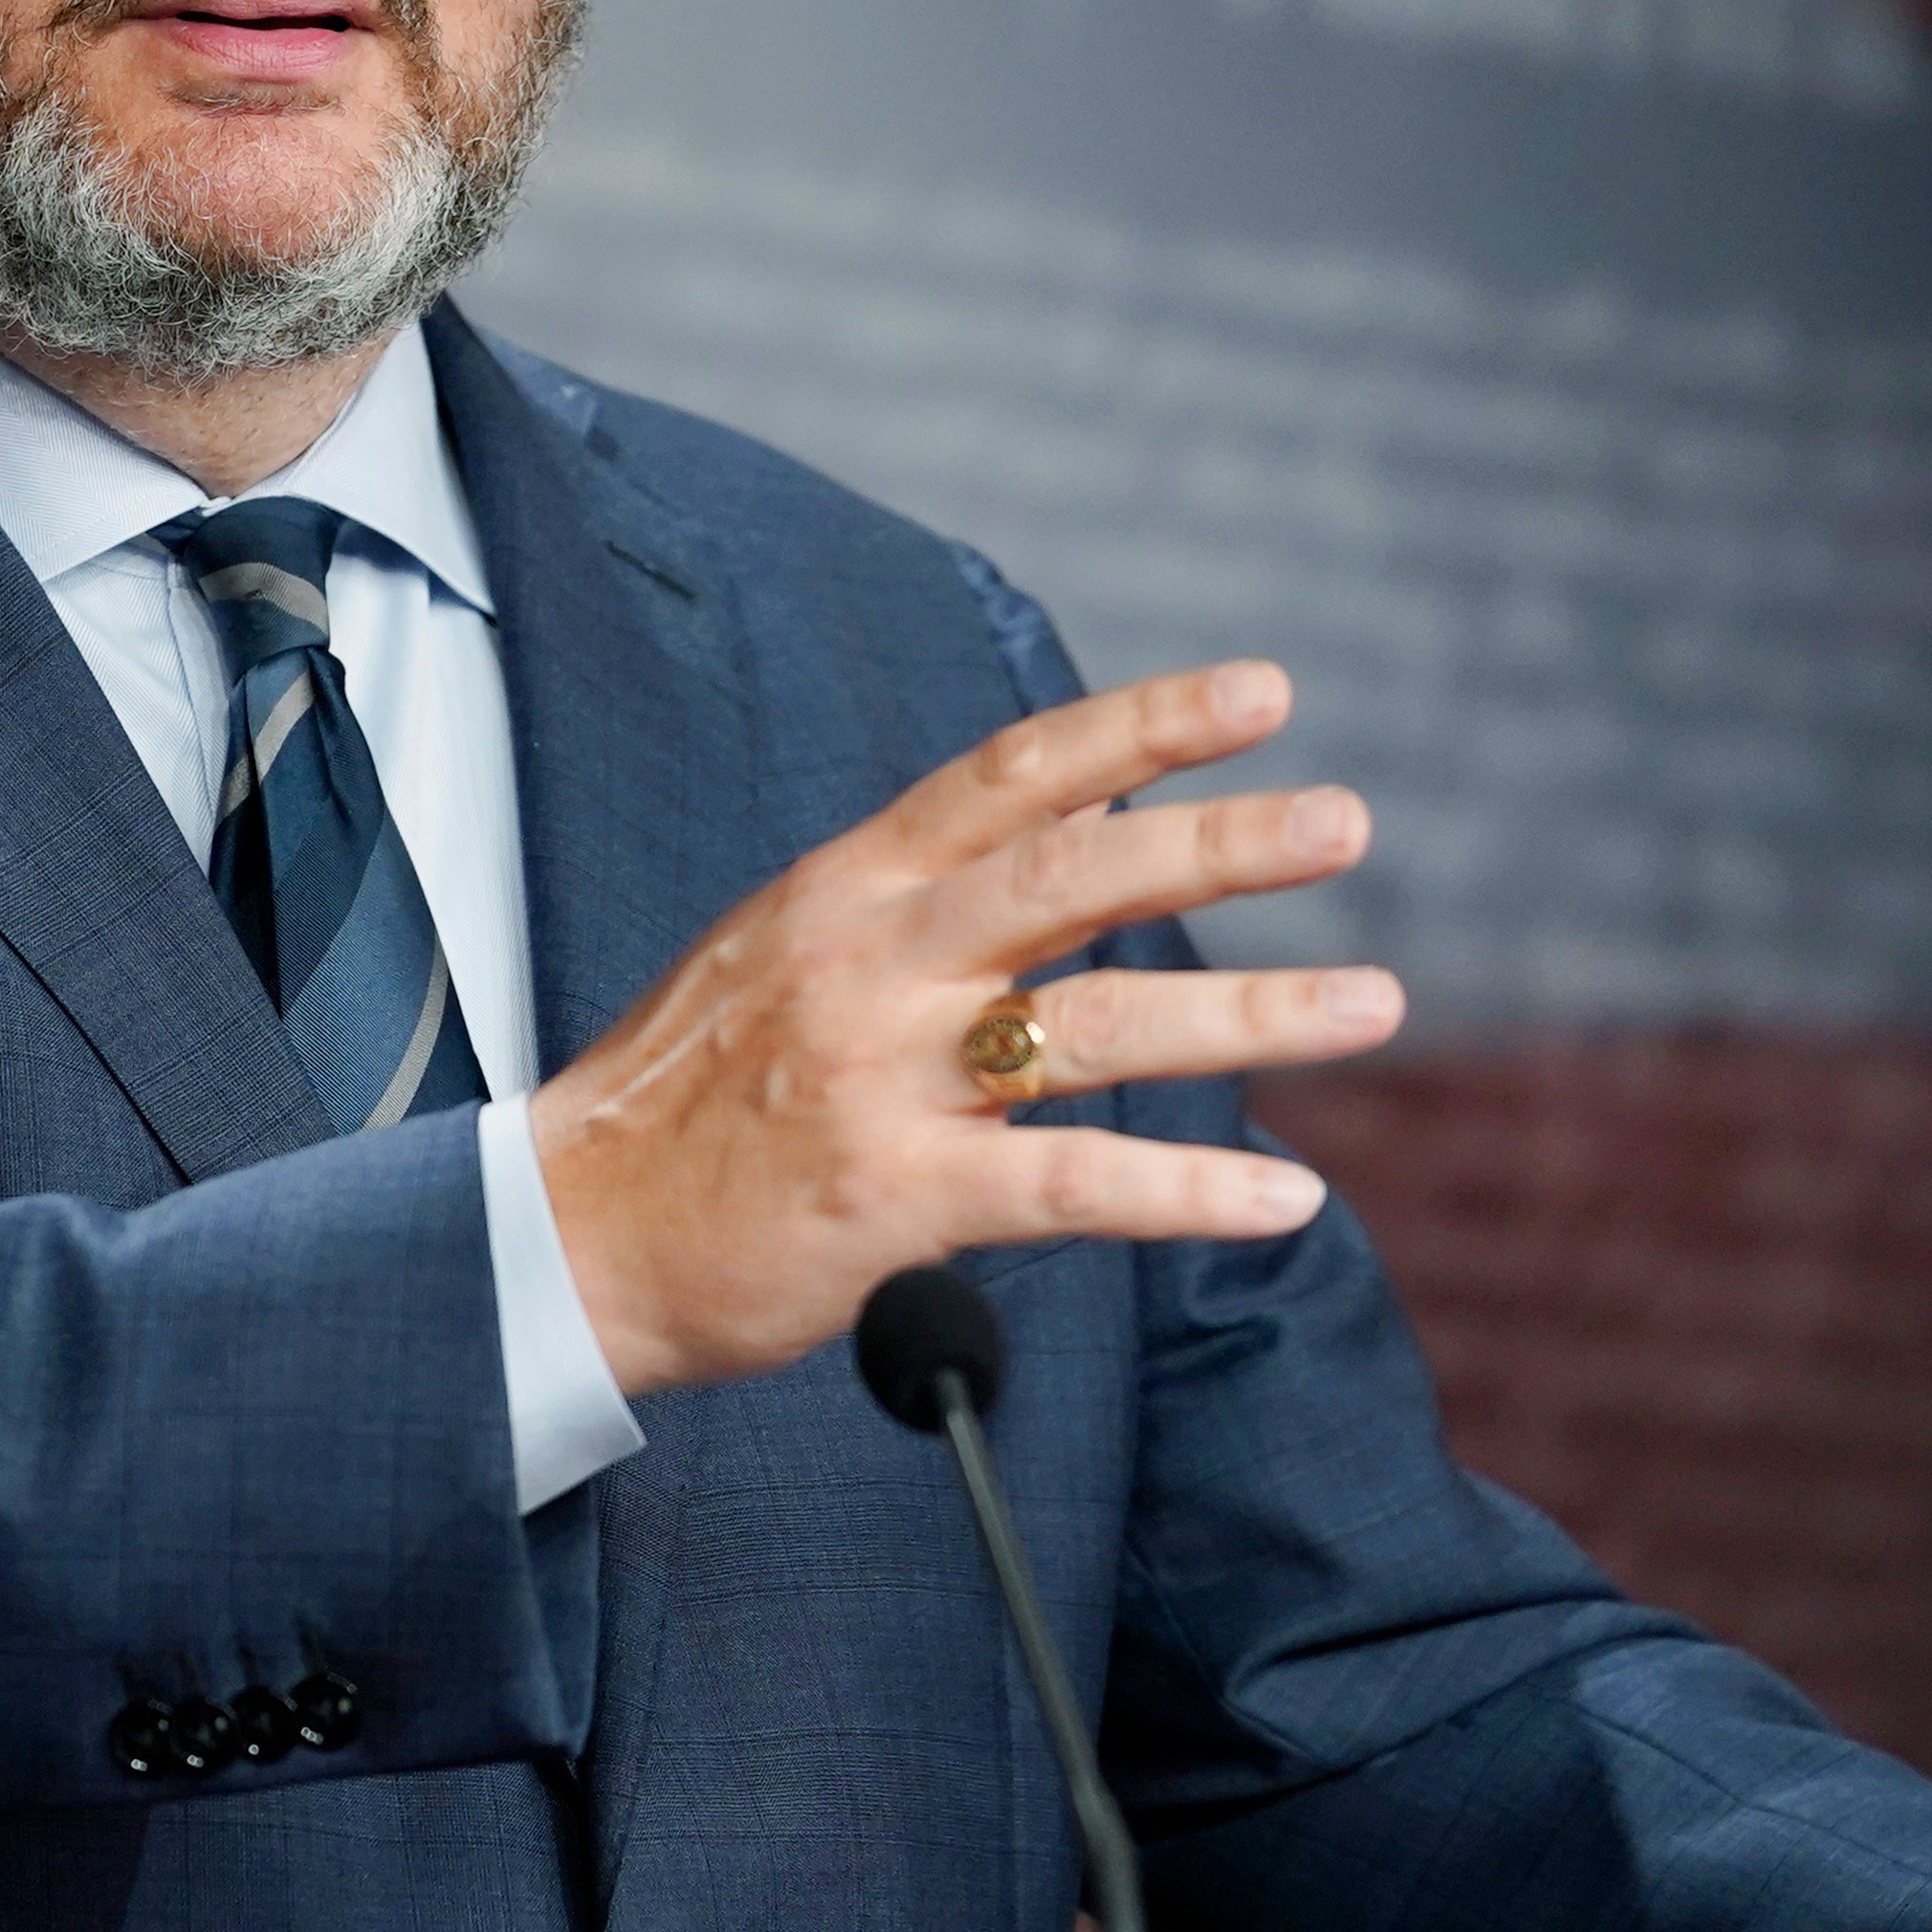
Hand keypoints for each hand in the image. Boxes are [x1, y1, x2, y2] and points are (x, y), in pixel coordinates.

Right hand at [529, 659, 1401, 1396]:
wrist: (561, 1238)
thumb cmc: (684, 1101)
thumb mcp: (782, 949)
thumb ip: (916, 896)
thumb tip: (1066, 824)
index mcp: (848, 888)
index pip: (1011, 775)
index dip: (1142, 726)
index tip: (1261, 694)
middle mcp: (870, 962)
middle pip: (1072, 876)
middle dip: (1220, 843)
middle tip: (1344, 822)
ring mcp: (882, 1079)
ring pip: (1096, 1025)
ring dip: (1249, 1011)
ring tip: (1370, 1001)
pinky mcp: (893, 1198)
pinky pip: (1070, 1186)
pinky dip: (1187, 1192)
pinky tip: (1281, 1200)